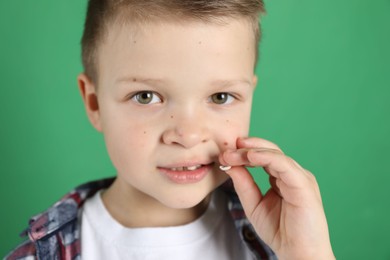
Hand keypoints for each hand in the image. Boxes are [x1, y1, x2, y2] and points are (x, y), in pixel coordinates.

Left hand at [219, 137, 334, 259]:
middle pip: (269, 151)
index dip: (243, 153)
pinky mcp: (304, 184)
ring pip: (275, 154)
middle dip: (246, 148)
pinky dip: (266, 157)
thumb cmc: (280, 231)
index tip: (224, 154)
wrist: (298, 254)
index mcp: (282, 177)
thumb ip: (243, 184)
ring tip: (234, 152)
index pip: (262, 157)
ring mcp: (300, 177)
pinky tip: (250, 156)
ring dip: (252, 151)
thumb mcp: (253, 204)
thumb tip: (228, 164)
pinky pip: (284, 164)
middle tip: (227, 149)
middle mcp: (292, 174)